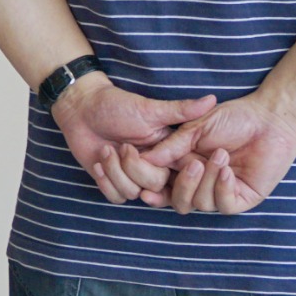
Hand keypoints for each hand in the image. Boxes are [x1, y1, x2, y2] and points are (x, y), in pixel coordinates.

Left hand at [51, 74, 215, 205]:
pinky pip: (116, 197)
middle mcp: (155, 168)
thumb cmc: (117, 104)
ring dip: (115, 171)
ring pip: (134, 193)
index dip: (177, 175)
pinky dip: (105, 181)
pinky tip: (98, 162)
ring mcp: (134, 177)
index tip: (158, 161)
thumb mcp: (150, 109)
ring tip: (106, 149)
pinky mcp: (114, 183)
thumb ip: (181, 110)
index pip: (184, 173)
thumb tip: (212, 98)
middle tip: (123, 146)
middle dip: (135, 168)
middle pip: (156, 185)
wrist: (83, 108)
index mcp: (169, 152)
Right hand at [131, 91, 295, 215]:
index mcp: (187, 167)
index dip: (153, 190)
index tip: (144, 188)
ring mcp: (222, 193)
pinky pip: (224, 205)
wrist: (268, 119)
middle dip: (183, 185)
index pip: (165, 187)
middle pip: (180, 202)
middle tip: (192, 163)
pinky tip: (227, 170)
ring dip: (207, 179)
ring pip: (201, 204)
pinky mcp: (243, 199)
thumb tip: (145, 159)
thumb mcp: (196, 128)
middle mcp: (202, 184)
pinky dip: (222, 188)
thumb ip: (172, 146)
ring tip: (221, 155)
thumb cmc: (234, 118)